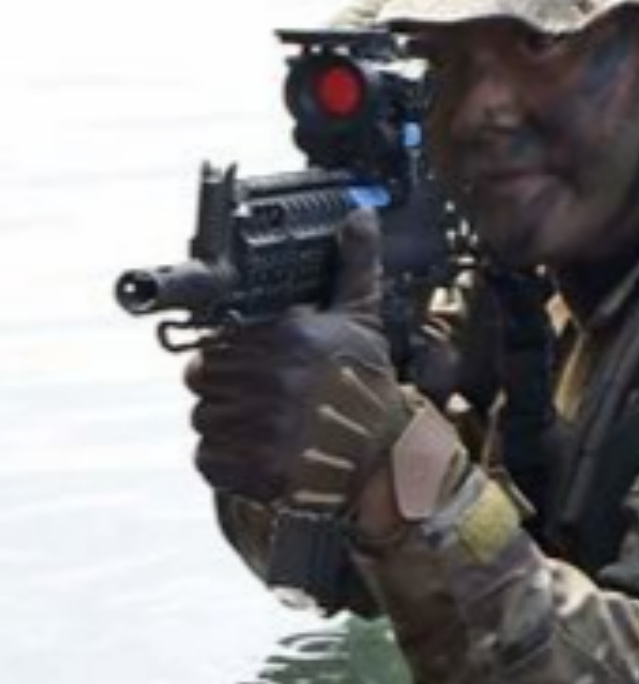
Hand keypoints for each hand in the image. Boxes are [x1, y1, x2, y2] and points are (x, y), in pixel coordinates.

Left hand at [186, 209, 414, 511]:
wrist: (389, 462)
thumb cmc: (370, 388)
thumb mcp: (363, 324)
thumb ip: (354, 268)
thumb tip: (360, 217)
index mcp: (286, 337)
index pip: (217, 341)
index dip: (233, 355)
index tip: (260, 367)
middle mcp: (267, 379)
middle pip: (203, 380)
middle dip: (229, 389)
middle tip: (267, 399)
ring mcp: (254, 425)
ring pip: (204, 418)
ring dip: (228, 425)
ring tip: (271, 428)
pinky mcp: (246, 467)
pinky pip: (208, 457)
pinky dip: (228, 461)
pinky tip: (264, 453)